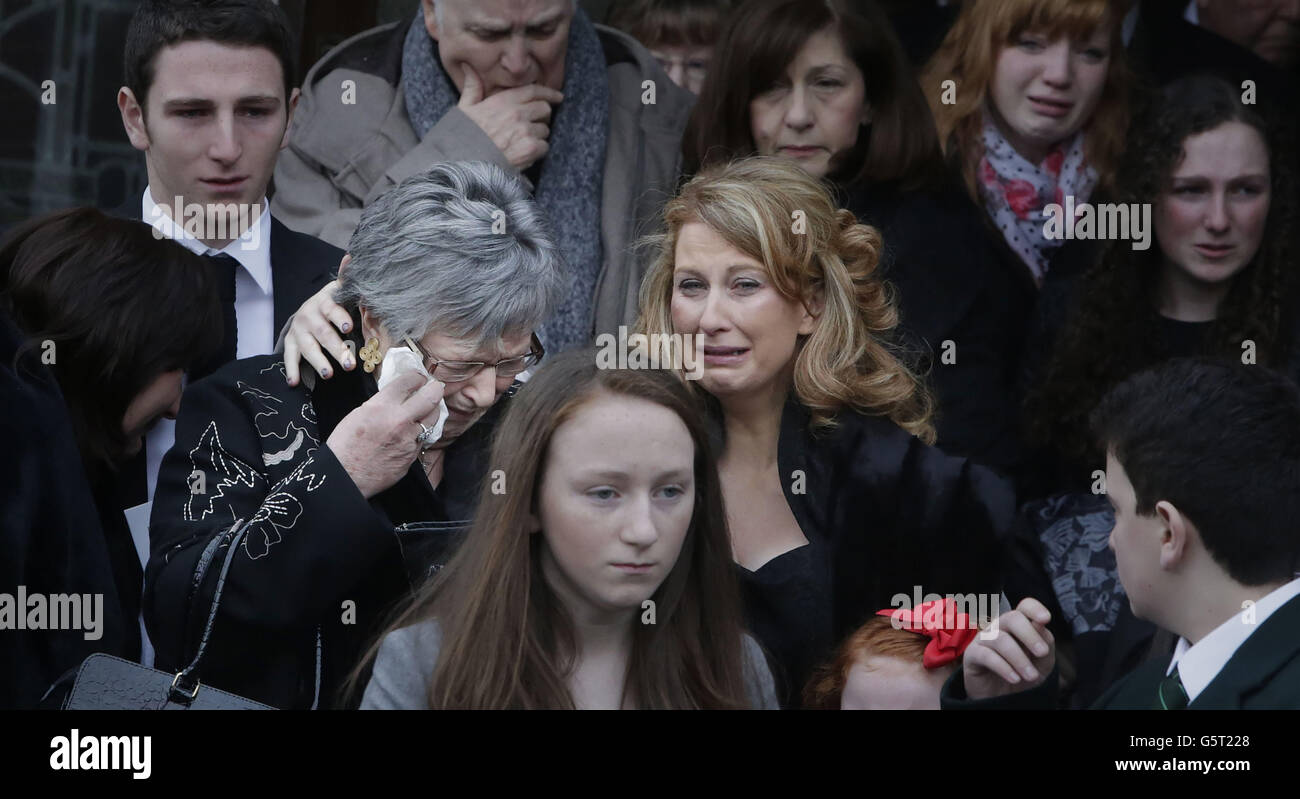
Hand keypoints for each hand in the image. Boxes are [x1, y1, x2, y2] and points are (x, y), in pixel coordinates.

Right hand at [284, 279, 354, 385]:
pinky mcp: (291, 343)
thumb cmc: (332, 303)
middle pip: (322, 333)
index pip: (332, 309)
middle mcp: (309, 315)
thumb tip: (352, 256)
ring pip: (308, 348)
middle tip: (349, 365)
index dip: (340, 318)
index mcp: (324, 302)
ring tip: (329, 375)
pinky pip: (289, 358)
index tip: (349, 328)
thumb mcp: (340, 291)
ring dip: (318, 362)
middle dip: (336, 349)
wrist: (309, 310)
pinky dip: (291, 370)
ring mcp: (298, 330)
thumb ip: (348, 278)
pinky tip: (294, 383)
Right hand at [325, 370, 445, 498]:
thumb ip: (382, 403)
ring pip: (432, 419)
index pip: (410, 381)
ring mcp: (409, 440)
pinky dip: (420, 433)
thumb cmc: (346, 444)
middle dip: (435, 389)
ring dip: (430, 412)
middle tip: (434, 388)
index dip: (417, 377)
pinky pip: (423, 439)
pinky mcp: (413, 456)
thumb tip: (398, 396)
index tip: (419, 378)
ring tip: (426, 410)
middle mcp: (399, 421)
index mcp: (382, 406)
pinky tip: (412, 432)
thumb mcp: (359, 413)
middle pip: (431, 397)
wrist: (345, 476)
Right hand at [457, 64, 562, 170]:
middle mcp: (517, 113)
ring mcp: (525, 131)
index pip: (533, 90)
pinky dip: (537, 151)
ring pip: (545, 129)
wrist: (464, 164)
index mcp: (502, 101)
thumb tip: (468, 67)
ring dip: (538, 136)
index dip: (548, 93)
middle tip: (532, 125)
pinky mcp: (530, 149)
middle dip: (541, 116)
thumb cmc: (463, 138)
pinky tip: (524, 154)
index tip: (558, 97)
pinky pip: (544, 147)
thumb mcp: (464, 109)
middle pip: (544, 109)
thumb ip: (472, 88)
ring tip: (522, 142)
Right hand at [962, 597, 1055, 699]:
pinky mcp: (972, 655)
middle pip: (1012, 618)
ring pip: (1000, 639)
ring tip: (1031, 676)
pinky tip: (1015, 679)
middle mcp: (999, 627)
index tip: (1046, 619)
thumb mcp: (1043, 661)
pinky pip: (986, 655)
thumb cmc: (1024, 673)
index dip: (1034, 608)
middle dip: (1029, 635)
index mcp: (1019, 625)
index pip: (1024, 607)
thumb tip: (1040, 625)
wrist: (1005, 698)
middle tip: (1043, 653)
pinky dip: (1003, 667)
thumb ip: (1045, 642)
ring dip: (1019, 658)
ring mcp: (984, 639)